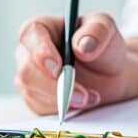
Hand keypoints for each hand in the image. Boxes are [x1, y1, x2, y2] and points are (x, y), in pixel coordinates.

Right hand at [15, 12, 129, 114]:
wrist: (110, 76)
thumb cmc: (103, 47)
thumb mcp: (106, 28)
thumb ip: (97, 30)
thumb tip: (82, 46)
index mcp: (42, 28)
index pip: (30, 34)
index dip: (41, 51)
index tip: (58, 67)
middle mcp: (29, 52)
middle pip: (27, 70)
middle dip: (55, 86)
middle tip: (82, 95)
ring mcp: (30, 77)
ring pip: (33, 92)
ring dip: (64, 99)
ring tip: (92, 96)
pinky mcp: (36, 99)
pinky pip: (42, 108)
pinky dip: (65, 108)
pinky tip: (83, 102)